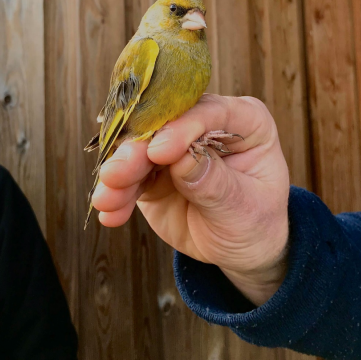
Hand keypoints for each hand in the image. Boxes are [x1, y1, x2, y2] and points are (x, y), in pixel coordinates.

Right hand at [92, 94, 289, 305]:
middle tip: (115, 174)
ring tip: (106, 200)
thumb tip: (182, 158)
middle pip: (162, 127)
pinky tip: (111, 213)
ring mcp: (174, 147)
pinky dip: (117, 195)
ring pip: (138, 150)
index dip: (180, 129)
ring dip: (119, 175)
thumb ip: (214, 182)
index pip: (208, 112)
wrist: (238, 247)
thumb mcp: (244, 207)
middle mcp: (203, 126)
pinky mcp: (152, 171)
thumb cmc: (254, 221)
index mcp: (242, 121)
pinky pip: (129, 179)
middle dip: (135, 151)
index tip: (158, 152)